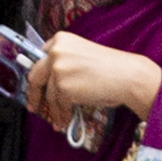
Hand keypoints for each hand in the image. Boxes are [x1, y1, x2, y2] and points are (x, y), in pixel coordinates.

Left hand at [24, 35, 161, 128]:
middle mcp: (56, 51)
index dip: (39, 75)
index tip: (36, 87)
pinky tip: (65, 121)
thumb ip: (64, 63)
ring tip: (59, 120)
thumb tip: (49, 83)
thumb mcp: (82, 56)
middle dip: (34, 95)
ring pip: (49, 95)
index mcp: (61, 39)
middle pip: (35, 76)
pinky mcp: (63, 86)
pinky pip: (58, 105)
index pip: (40, 58)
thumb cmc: (111, 68)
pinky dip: (62, 115)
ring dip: (54, 110)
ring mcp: (58, 69)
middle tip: (35, 106)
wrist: (126, 75)